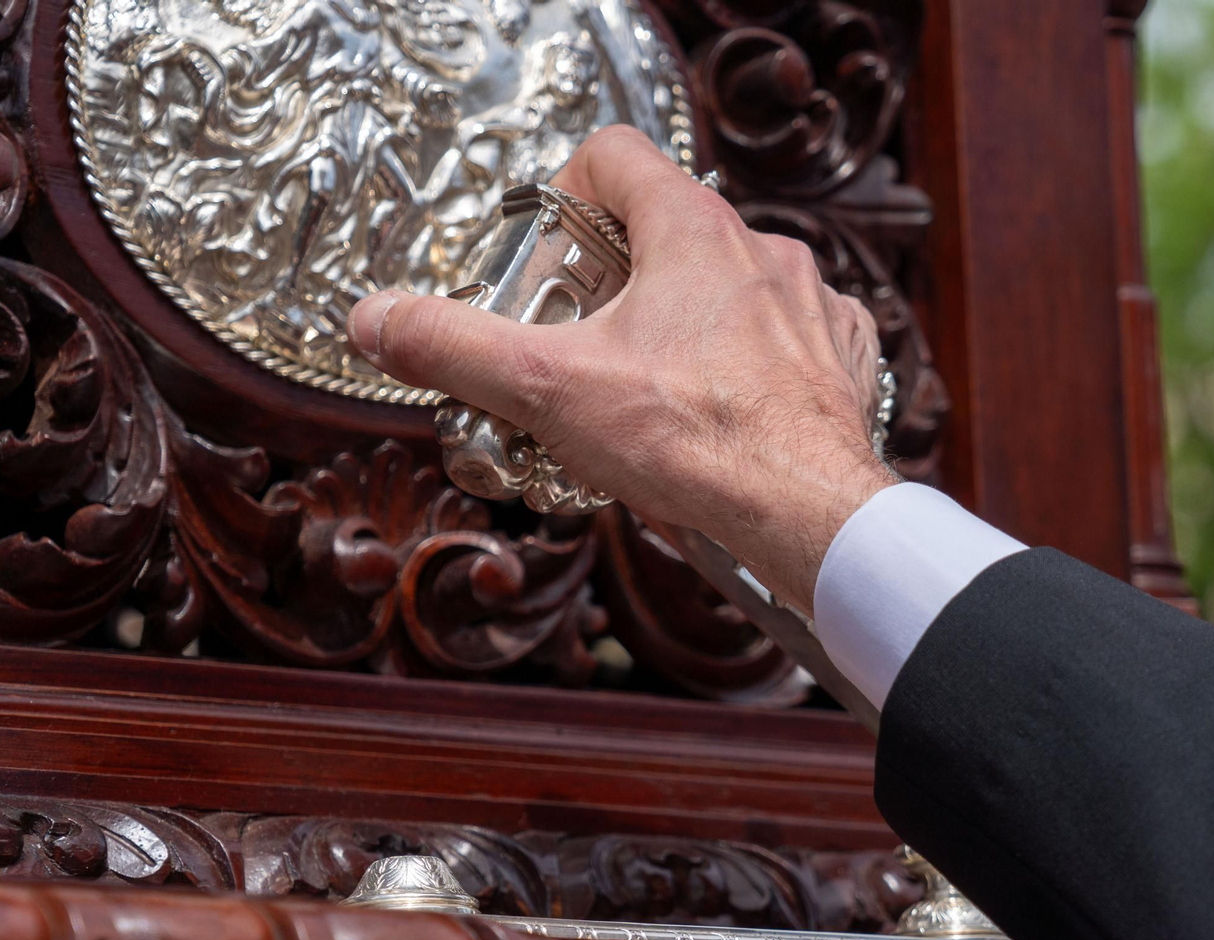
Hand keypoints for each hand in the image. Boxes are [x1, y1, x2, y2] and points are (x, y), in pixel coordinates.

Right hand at [348, 126, 897, 614]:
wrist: (807, 511)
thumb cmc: (697, 440)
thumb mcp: (548, 388)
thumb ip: (453, 346)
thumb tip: (378, 321)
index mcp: (691, 230)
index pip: (613, 155)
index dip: (562, 197)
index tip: (543, 263)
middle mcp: (760, 251)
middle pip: (665, 229)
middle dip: (610, 283)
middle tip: (578, 344)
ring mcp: (808, 304)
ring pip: (727, 288)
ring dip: (679, 324)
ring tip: (643, 390)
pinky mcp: (836, 360)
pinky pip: (783, 338)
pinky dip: (742, 365)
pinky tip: (715, 411)